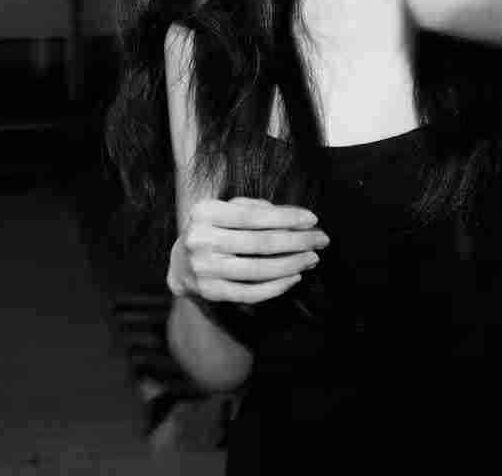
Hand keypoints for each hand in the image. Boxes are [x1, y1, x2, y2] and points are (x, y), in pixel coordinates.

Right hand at [167, 197, 328, 304]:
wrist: (180, 263)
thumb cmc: (213, 230)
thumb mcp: (225, 210)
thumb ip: (256, 209)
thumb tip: (296, 217)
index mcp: (205, 213)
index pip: (253, 216)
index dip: (287, 218)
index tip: (313, 219)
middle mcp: (202, 240)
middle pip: (260, 243)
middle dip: (297, 241)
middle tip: (322, 240)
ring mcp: (205, 269)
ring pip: (259, 270)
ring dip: (292, 264)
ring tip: (312, 258)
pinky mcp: (212, 292)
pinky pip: (251, 292)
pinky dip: (277, 286)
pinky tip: (294, 276)